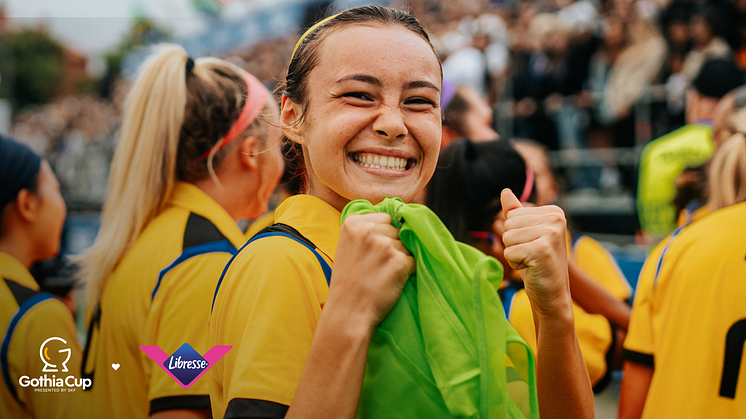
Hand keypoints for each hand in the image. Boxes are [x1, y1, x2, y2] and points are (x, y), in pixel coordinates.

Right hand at [330, 213, 414, 327]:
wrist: (348, 313)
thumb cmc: (349, 282)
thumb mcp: (348, 246)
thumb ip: (367, 230)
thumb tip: (397, 218)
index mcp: (353, 222)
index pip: (385, 218)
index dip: (383, 236)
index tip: (370, 254)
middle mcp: (368, 230)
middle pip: (397, 230)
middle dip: (392, 246)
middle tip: (376, 267)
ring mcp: (384, 245)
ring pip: (406, 245)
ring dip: (400, 259)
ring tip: (382, 275)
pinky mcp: (399, 261)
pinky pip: (414, 260)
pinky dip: (408, 271)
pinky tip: (391, 281)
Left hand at [500, 189, 570, 315]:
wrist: (552, 294)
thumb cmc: (537, 264)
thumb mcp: (525, 235)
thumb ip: (516, 212)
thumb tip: (505, 192)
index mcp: (553, 211)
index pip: (512, 215)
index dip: (516, 234)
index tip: (533, 246)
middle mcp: (556, 218)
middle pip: (508, 224)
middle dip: (513, 244)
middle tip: (532, 256)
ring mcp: (551, 233)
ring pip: (507, 237)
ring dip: (514, 254)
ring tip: (532, 262)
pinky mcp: (542, 249)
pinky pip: (509, 251)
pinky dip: (516, 264)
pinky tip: (532, 269)